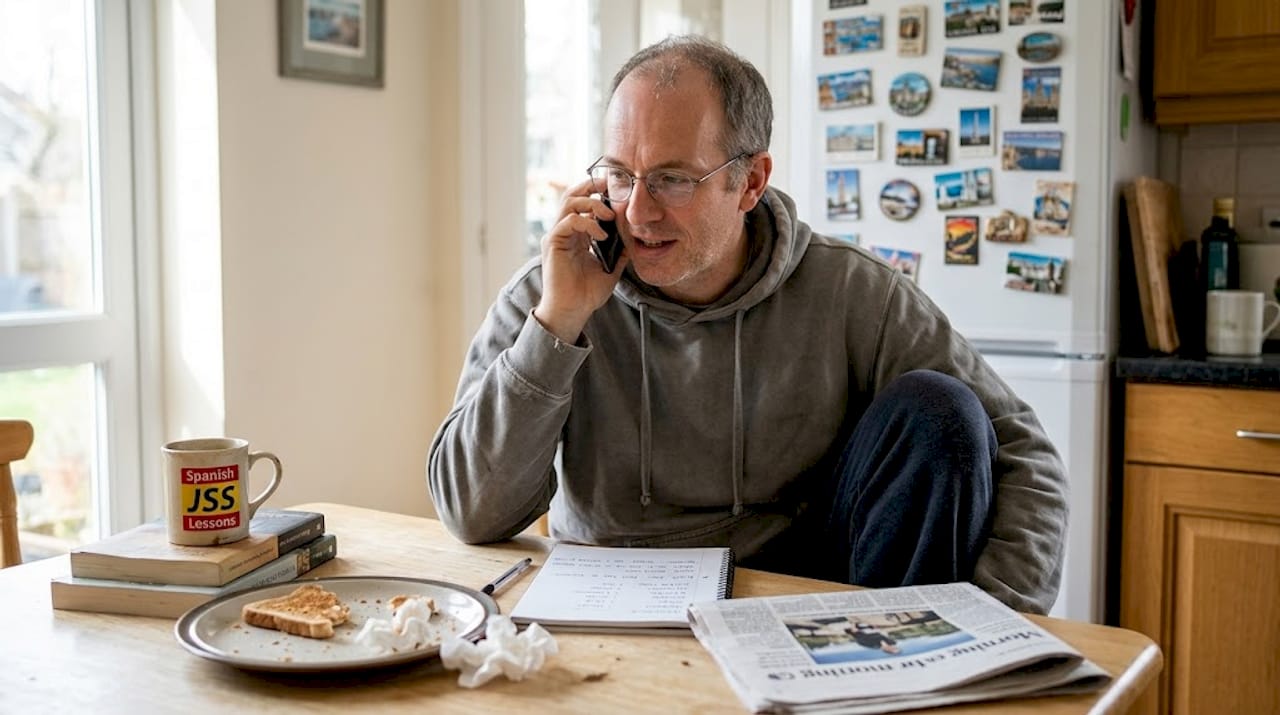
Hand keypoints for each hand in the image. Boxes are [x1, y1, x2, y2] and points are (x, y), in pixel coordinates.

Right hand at [533, 179, 629, 341]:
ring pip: (569, 202)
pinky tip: (601, 236)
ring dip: (592, 203)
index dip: (597, 191)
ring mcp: (557, 235)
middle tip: (611, 185)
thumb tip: (634, 235)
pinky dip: (587, 223)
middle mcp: (564, 231)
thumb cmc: (587, 294)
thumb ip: (619, 249)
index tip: (617, 189)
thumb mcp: (610, 267)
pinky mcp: (553, 243)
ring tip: (609, 215)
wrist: (572, 311)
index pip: (583, 202)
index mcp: (576, 234)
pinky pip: (569, 221)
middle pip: (572, 194)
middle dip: (592, 185)